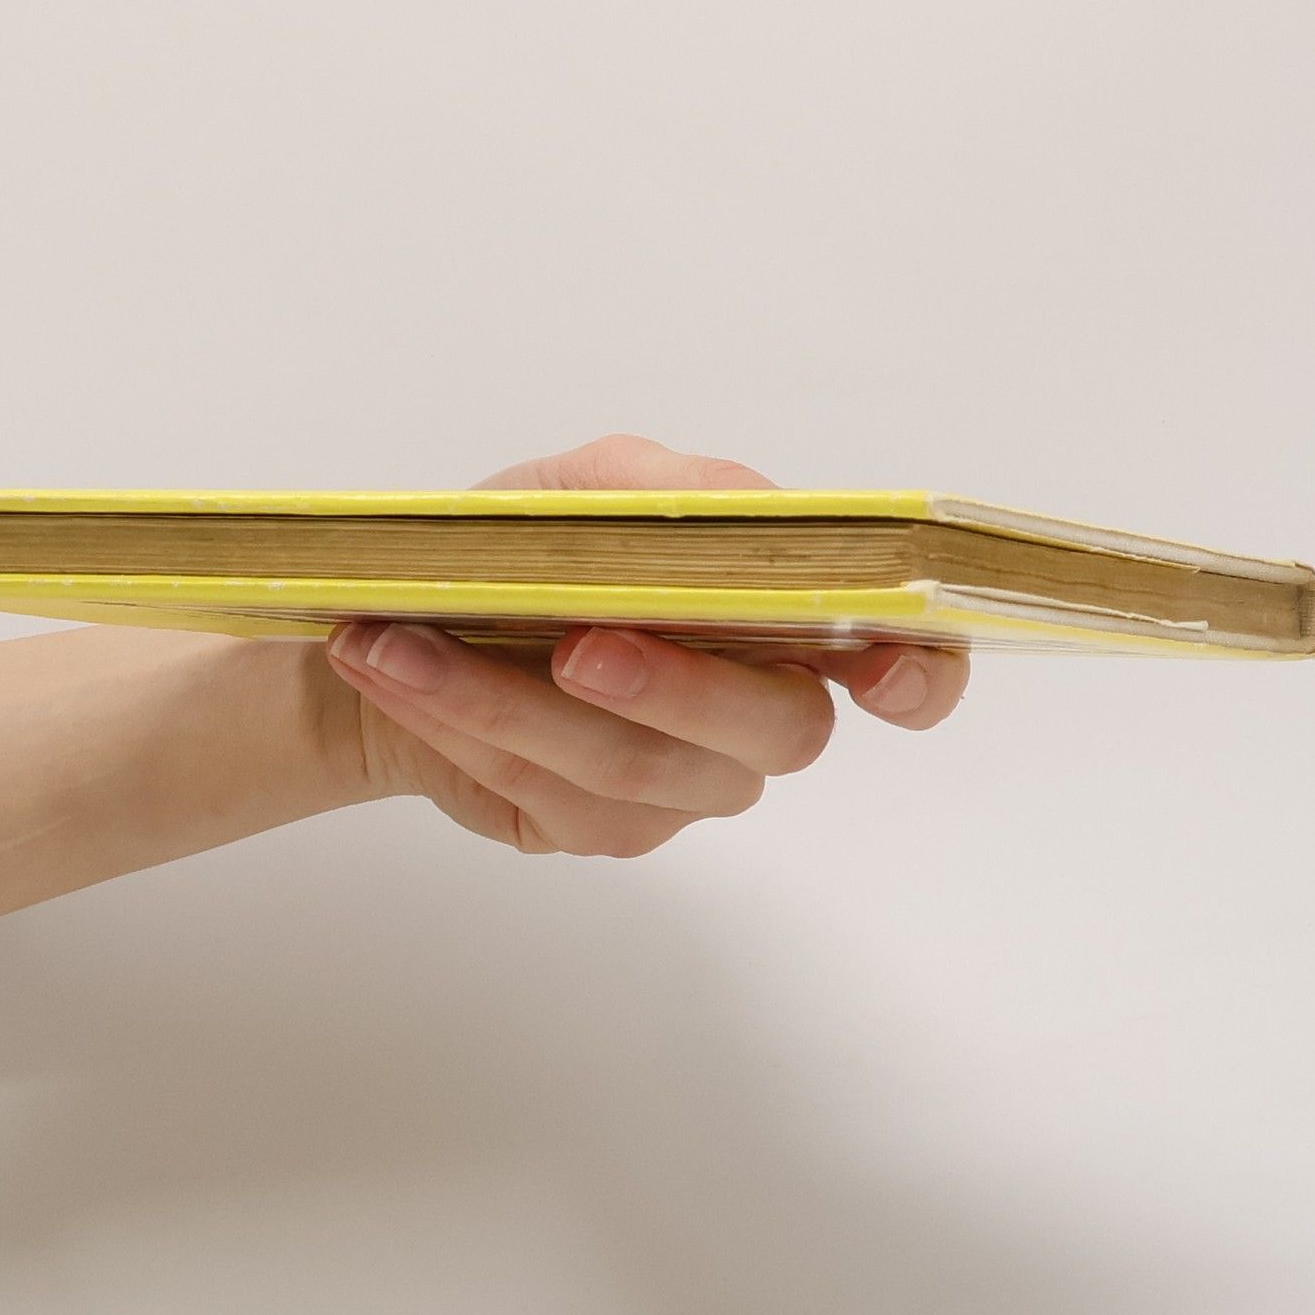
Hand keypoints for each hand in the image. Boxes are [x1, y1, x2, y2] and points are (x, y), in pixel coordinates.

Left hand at [324, 434, 968, 857]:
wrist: (401, 626)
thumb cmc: (525, 550)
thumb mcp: (590, 486)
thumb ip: (677, 491)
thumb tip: (743, 515)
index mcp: (787, 623)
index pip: (908, 669)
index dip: (918, 677)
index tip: (885, 670)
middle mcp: (755, 715)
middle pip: (772, 730)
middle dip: (674, 686)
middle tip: (576, 645)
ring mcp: (682, 787)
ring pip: (632, 767)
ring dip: (505, 699)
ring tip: (402, 642)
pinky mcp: (598, 829)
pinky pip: (546, 791)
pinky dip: (461, 722)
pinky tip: (396, 674)